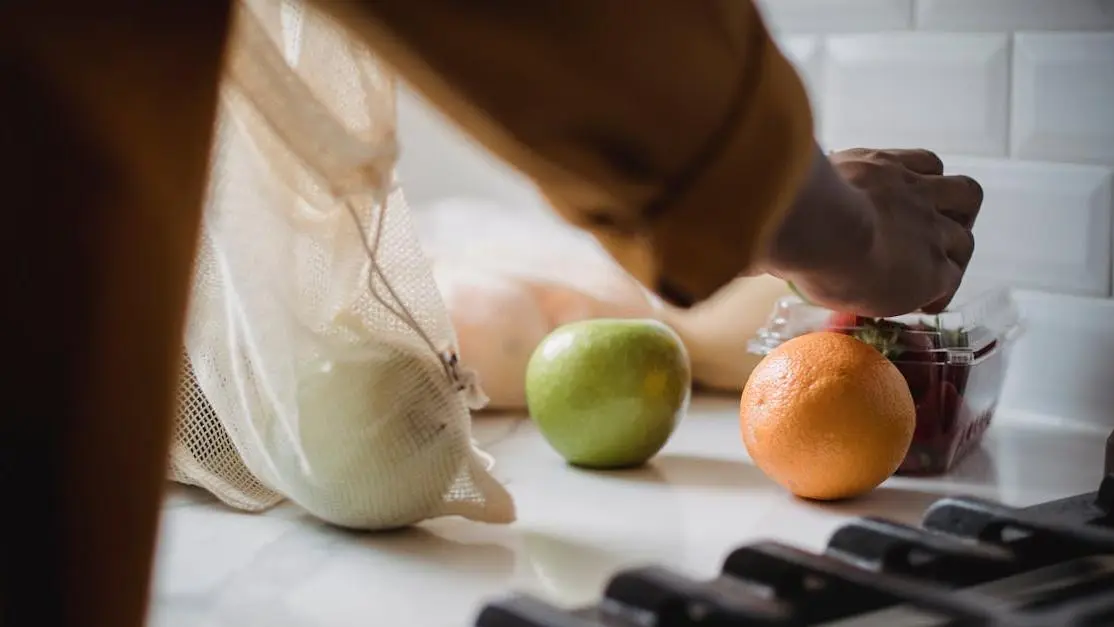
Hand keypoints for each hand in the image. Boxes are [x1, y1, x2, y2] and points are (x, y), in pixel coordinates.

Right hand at [763, 146, 982, 316]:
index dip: (923, 185)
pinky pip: (952, 281)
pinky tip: (922, 304)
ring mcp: (929, 229)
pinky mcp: (934, 268)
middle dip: (956, 216)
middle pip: (963, 192)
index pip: (922, 165)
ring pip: (966, 239)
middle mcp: (913, 192)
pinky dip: (941, 292)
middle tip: (932, 237)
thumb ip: (786, 203)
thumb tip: (745, 234)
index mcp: (880, 168)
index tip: (905, 207)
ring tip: (927, 276)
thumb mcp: (793, 192)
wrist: (818, 226)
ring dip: (951, 257)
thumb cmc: (790, 209)